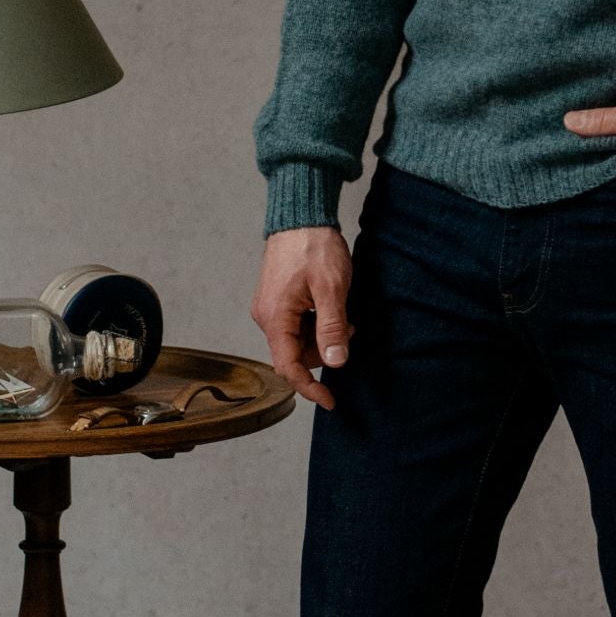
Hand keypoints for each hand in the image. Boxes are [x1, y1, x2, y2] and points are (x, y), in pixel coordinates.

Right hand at [250, 225, 355, 409]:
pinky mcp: (278, 300)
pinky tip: (330, 306)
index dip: (310, 388)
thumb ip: (332, 328)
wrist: (301, 215)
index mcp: (275, 317)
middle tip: (349, 329)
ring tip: (342, 314)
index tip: (331, 401)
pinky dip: (316, 323)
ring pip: (298, 340)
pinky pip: (297, 325)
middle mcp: (266, 316)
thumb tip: (335, 363)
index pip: (289, 367)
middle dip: (324, 352)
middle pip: (295, 355)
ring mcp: (271, 307)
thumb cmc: (313, 246)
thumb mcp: (331, 289)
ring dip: (322, 336)